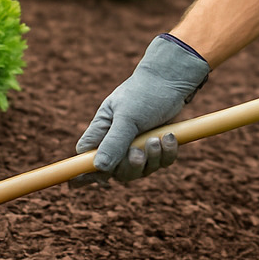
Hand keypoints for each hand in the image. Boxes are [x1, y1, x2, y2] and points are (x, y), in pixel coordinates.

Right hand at [74, 35, 210, 184]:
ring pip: (140, 170)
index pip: (86, 157)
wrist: (172, 80)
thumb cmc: (144, 93)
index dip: (89, 171)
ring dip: (152, 158)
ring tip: (158, 138)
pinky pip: (160, 163)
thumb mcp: (127, 117)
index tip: (102, 178)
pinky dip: (167, 154)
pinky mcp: (156, 147)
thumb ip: (114, 142)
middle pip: (115, 172)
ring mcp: (137, 145)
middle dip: (130, 165)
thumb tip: (99, 167)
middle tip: (139, 150)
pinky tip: (170, 137)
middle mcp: (116, 141)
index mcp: (101, 130)